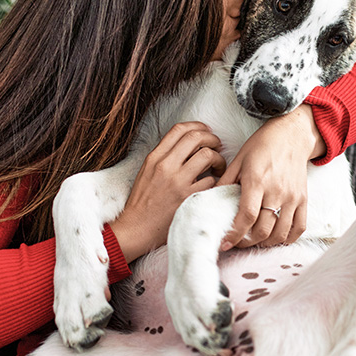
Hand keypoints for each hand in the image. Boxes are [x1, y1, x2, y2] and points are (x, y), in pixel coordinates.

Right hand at [109, 122, 225, 261]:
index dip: (197, 126)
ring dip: (219, 159)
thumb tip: (187, 144)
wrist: (136, 229)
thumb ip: (164, 157)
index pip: (179, 129)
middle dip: (212, 138)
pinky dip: (215, 181)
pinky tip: (212, 185)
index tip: (206, 132)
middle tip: (217, 146)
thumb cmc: (143, 202)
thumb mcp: (147, 172)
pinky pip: (210, 181)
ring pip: (207, 156)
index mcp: (155, 157)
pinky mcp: (188, 198)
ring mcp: (178, 182)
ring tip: (218, 167)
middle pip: (196, 137)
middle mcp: (166, 166)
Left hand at [219, 104, 325, 248]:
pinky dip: (287, 239)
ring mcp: (292, 197)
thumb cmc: (262, 146)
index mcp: (257, 180)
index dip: (235, 234)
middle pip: (263, 229)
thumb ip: (225, 182)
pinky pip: (299, 228)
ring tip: (254, 241)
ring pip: (280, 233)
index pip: (247, 216)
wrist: (291, 135)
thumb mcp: (238, 160)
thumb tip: (210, 201)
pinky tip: (275, 238)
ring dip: (265, 243)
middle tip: (237, 242)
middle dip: (246, 242)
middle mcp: (276, 191)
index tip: (225, 243)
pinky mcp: (303, 199)